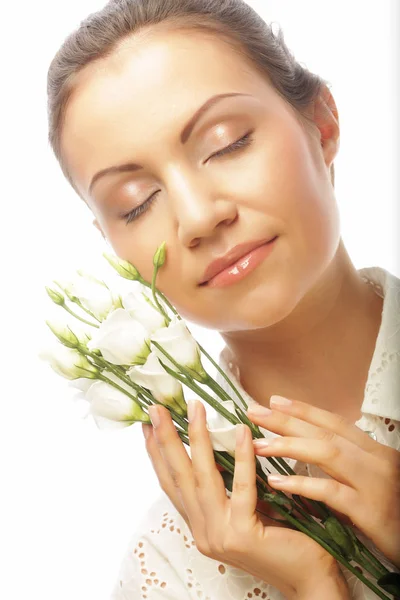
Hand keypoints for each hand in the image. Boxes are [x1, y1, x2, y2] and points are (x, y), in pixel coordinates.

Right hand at [142, 400, 347, 599]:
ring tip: (195, 408)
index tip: (148, 424)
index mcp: (201, 525)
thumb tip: (217, 444)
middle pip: (179, 477)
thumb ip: (227, 487)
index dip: (157, 453)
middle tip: (157, 408)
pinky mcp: (243, 535)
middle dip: (166, 440)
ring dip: (197, 438)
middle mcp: (203, 532)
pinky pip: (241, 487)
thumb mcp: (245, 510)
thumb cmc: (282, 540)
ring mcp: (219, 535)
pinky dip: (241, 457)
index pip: (171, 484)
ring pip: (203, 478)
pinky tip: (240, 431)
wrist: (309, 579)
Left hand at [247, 396, 399, 567]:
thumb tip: (312, 446)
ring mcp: (374, 485)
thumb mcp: (375, 480)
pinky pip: (330, 492)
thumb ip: (349, 464)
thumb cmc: (396, 513)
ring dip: (289, 446)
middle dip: (287, 420)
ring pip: (328, 454)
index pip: (335, 422)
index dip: (304, 410)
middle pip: (326, 433)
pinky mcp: (370, 512)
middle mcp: (377, 461)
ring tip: (258, 444)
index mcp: (376, 452)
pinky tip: (277, 482)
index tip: (274, 400)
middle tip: (254, 411)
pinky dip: (302, 484)